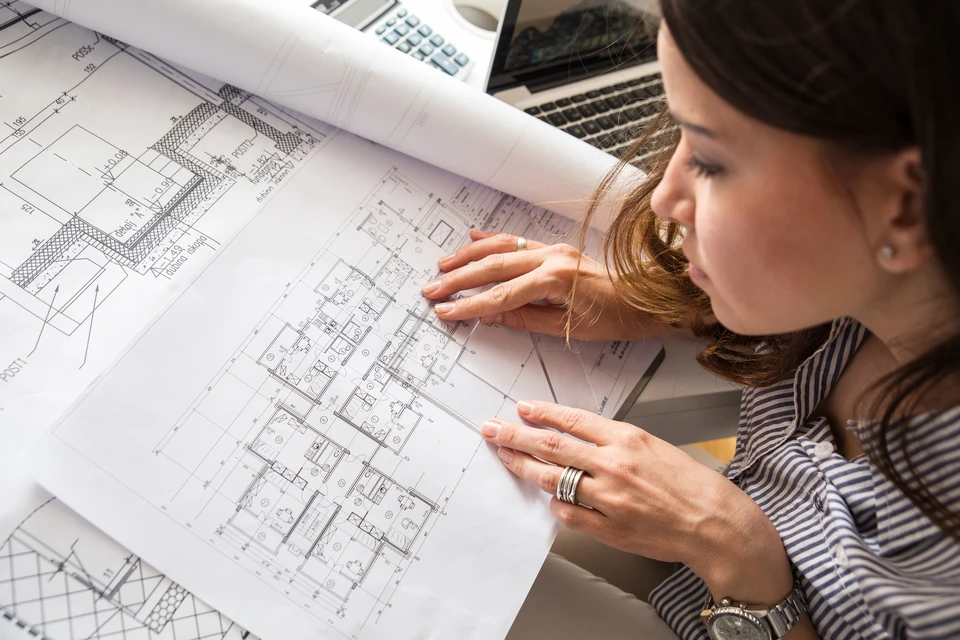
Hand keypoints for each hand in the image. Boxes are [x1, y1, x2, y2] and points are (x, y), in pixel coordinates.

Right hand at [421, 230, 661, 341]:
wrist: (646, 298)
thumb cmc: (616, 318)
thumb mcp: (569, 329)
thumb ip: (526, 320)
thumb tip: (491, 316)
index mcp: (555, 280)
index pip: (501, 295)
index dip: (470, 305)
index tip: (446, 311)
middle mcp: (551, 258)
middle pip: (494, 268)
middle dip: (459, 280)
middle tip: (432, 290)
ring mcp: (553, 249)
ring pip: (501, 249)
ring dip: (469, 256)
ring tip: (443, 266)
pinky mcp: (555, 248)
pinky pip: (517, 240)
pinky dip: (493, 239)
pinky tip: (473, 236)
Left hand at [485, 400, 795, 606]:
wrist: (714, 522)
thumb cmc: (690, 484)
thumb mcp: (654, 445)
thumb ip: (614, 441)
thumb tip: (577, 437)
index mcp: (627, 439)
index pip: (573, 420)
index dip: (543, 413)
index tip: (523, 409)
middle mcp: (614, 465)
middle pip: (551, 446)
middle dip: (515, 436)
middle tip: (492, 430)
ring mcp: (608, 498)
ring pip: (552, 479)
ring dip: (523, 467)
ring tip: (506, 458)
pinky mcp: (608, 527)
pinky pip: (568, 513)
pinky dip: (556, 503)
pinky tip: (551, 497)